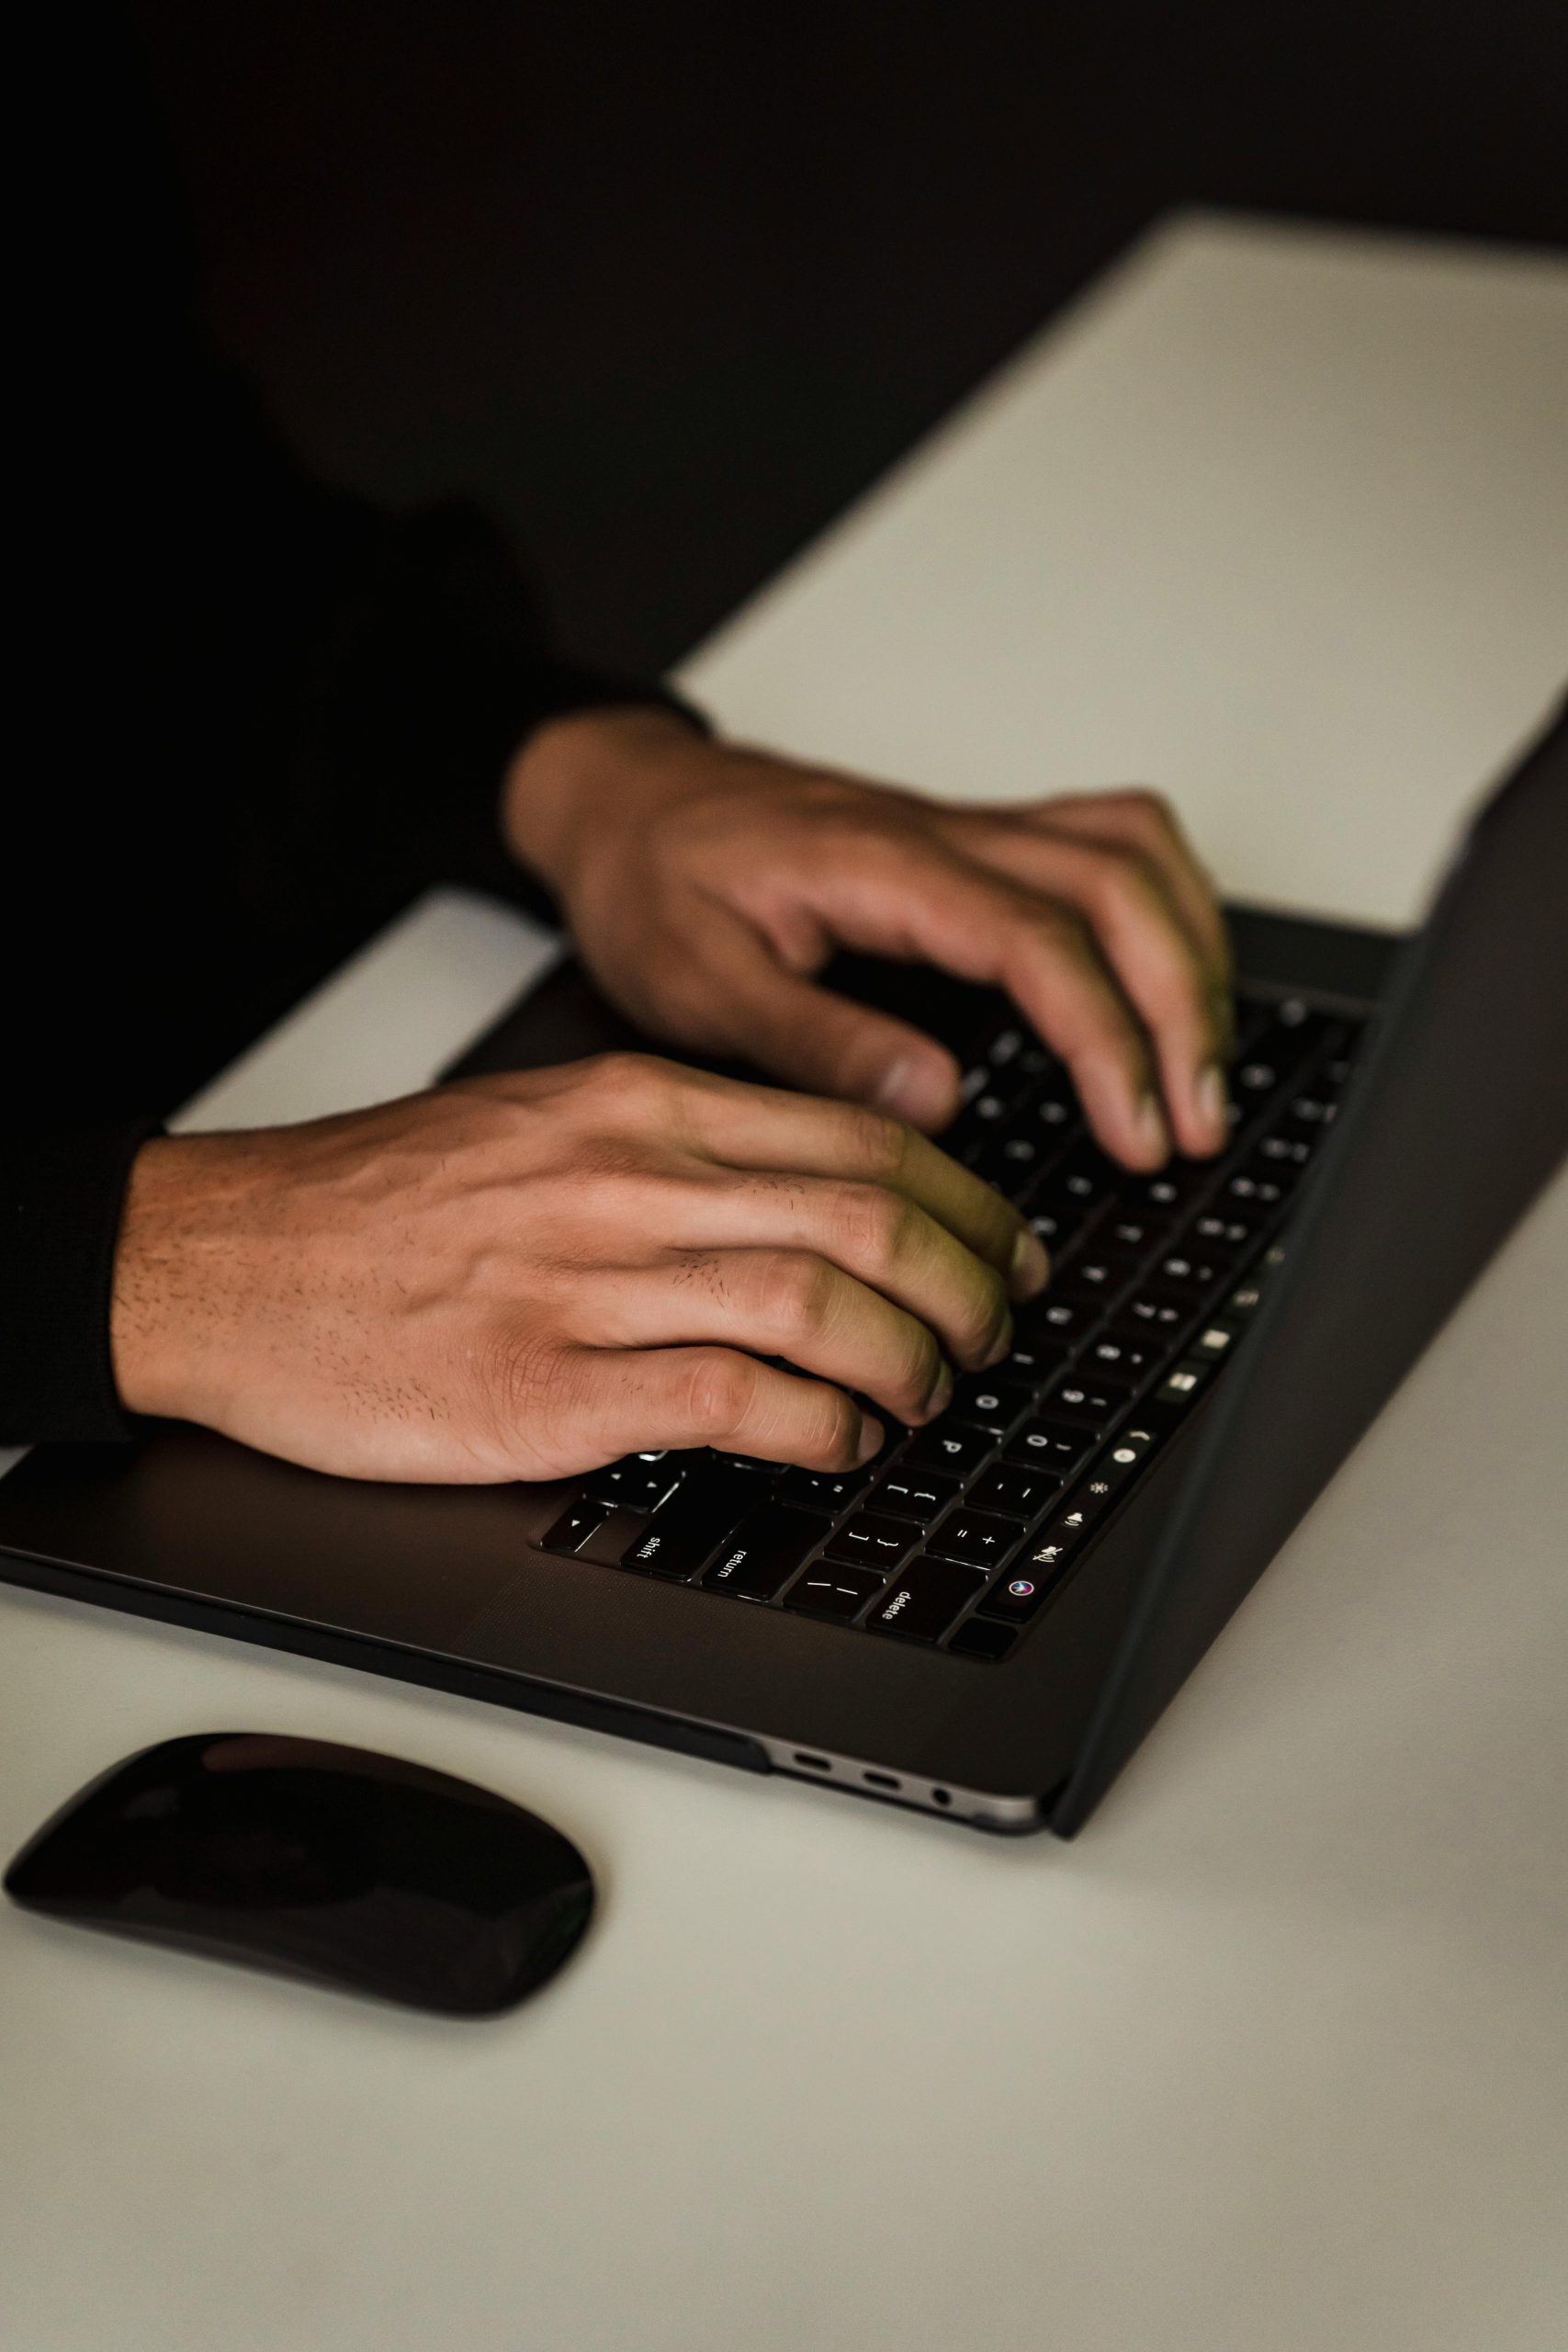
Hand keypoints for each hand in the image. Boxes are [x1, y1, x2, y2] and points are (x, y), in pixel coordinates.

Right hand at [111, 1057, 1046, 1481]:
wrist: (228, 1260)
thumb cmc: (383, 1203)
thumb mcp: (546, 1123)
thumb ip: (680, 1150)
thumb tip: (819, 1199)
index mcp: (638, 1105)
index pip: (862, 1141)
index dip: (969, 1204)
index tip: (1008, 1247)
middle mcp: (630, 1179)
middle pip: (872, 1221)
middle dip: (971, 1290)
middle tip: (995, 1335)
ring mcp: (592, 1286)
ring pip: (825, 1310)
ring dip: (913, 1366)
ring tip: (926, 1397)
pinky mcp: (550, 1392)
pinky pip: (737, 1405)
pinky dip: (822, 1429)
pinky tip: (839, 1441)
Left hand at [504, 709, 1232, 1167]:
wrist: (622, 799)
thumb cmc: (649, 879)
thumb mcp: (693, 981)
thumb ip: (813, 1041)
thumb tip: (934, 1100)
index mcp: (877, 865)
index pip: (1040, 942)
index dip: (1109, 1042)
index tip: (1141, 1132)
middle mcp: (941, 833)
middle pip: (1120, 885)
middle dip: (1183, 1008)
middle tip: (1194, 1124)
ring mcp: (966, 830)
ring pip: (1133, 851)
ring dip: (1190, 955)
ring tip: (1200, 1070)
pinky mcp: (973, 844)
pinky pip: (1107, 849)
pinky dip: (1161, 916)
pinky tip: (1161, 990)